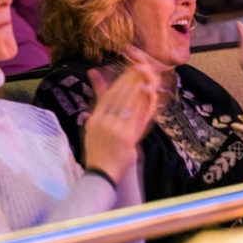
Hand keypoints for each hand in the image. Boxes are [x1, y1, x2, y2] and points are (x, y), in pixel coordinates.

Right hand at [84, 57, 159, 183]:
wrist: (101, 175)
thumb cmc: (98, 149)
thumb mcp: (92, 125)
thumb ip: (98, 99)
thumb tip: (93, 72)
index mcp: (94, 120)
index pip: (108, 95)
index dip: (120, 81)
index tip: (130, 70)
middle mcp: (103, 123)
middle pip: (119, 96)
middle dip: (131, 80)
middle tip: (141, 68)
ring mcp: (115, 131)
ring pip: (129, 104)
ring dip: (138, 88)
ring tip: (146, 77)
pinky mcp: (127, 138)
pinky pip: (137, 117)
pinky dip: (144, 104)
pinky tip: (149, 94)